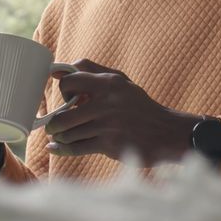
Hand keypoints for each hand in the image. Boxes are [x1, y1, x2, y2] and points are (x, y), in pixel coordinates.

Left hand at [44, 59, 201, 166]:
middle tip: (56, 124)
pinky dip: (61, 149)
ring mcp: (107, 125)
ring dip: (60, 136)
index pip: (69, 81)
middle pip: (63, 114)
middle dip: (55, 122)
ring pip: (68, 133)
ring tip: (61, 136)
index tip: (67, 98)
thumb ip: (90, 71)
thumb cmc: (138, 105)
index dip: (63, 90)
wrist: (165, 132)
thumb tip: (55, 71)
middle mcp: (106, 103)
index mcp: (108, 83)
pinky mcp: (109, 145)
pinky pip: (76, 148)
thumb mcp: (119, 81)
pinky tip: (55, 148)